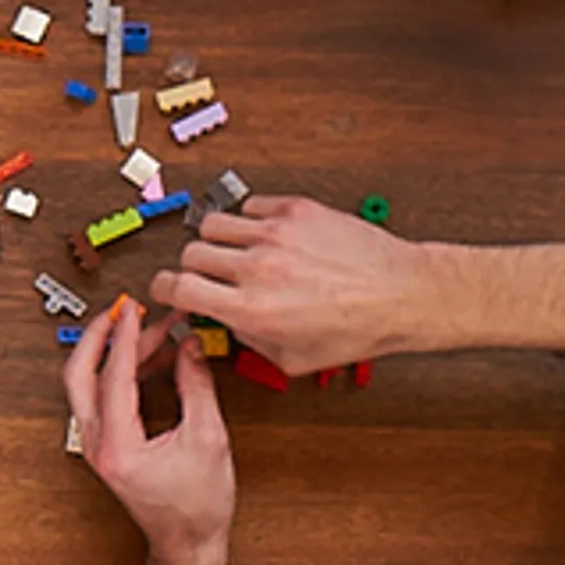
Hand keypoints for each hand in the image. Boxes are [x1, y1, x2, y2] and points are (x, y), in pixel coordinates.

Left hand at [60, 300, 235, 557]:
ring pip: (86, 385)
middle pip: (77, 375)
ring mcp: (96, 447)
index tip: (136, 310)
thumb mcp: (208, 438)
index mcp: (118, 447)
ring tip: (153, 332)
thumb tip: (189, 346)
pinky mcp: (105, 447)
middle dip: (98, 336)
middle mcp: (97, 446)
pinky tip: (152, 360)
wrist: (187, 545)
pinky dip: (120, 373)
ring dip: (113, 354)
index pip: (114, 376)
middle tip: (122, 310)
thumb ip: (196, 386)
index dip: (126, 337)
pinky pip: (101, 399)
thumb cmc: (197, 507)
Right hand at [150, 194, 432, 370]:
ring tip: (237, 252)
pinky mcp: (296, 209)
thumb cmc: (357, 329)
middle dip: (194, 266)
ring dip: (218, 239)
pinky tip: (267, 235)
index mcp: (252, 309)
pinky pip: (251, 205)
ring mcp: (276, 233)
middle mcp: (258, 267)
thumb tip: (228, 321)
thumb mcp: (293, 359)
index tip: (167, 288)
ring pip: (213, 223)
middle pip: (190, 252)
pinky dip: (251, 219)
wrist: (401, 294)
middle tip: (209, 274)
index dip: (163, 288)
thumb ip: (250, 340)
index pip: (177, 286)